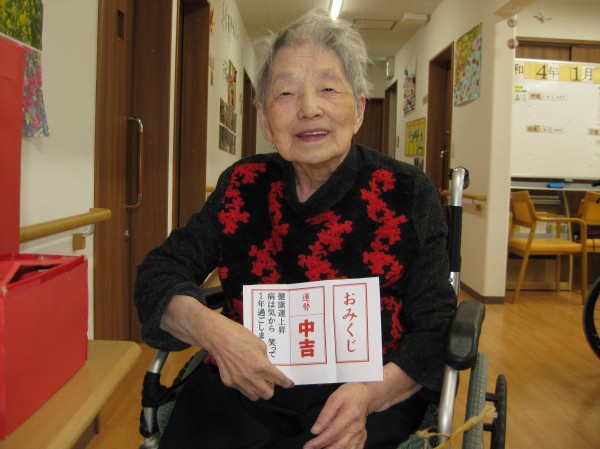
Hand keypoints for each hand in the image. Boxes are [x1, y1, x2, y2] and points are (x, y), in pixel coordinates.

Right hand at [160, 295, 293, 400]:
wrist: (218, 338)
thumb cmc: (240, 336)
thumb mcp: (259, 344)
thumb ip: (265, 358)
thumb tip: (269, 367)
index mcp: (261, 365)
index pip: (279, 380)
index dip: (287, 383)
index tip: (289, 384)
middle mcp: (251, 377)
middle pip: (267, 394)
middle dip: (271, 389)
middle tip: (270, 380)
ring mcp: (239, 381)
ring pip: (254, 396)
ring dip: (259, 390)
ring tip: (257, 379)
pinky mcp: (229, 382)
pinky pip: (241, 389)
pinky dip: (246, 385)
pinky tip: (243, 374)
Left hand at [303, 363, 421, 448]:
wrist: (373, 391)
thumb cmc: (353, 390)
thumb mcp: (336, 396)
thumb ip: (326, 414)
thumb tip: (316, 429)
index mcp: (348, 416)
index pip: (331, 433)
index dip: (319, 442)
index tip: (308, 446)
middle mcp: (355, 427)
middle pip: (339, 446)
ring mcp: (360, 433)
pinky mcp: (361, 435)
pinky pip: (355, 448)